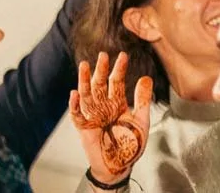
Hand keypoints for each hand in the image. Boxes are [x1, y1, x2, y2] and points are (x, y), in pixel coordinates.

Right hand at [70, 52, 152, 184]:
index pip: (116, 82)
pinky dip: (75, 106)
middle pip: (100, 85)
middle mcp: (104, 107)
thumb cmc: (131, 144)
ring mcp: (93, 117)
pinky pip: (77, 116)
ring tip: (84, 66)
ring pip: (87, 96)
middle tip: (102, 55)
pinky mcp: (85, 129)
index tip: (123, 55)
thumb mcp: (141, 119)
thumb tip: (145, 77)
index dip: (119, 69)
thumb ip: (142, 99)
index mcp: (117, 103)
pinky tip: (75, 94)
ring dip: (84, 81)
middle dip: (101, 70)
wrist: (121, 165)